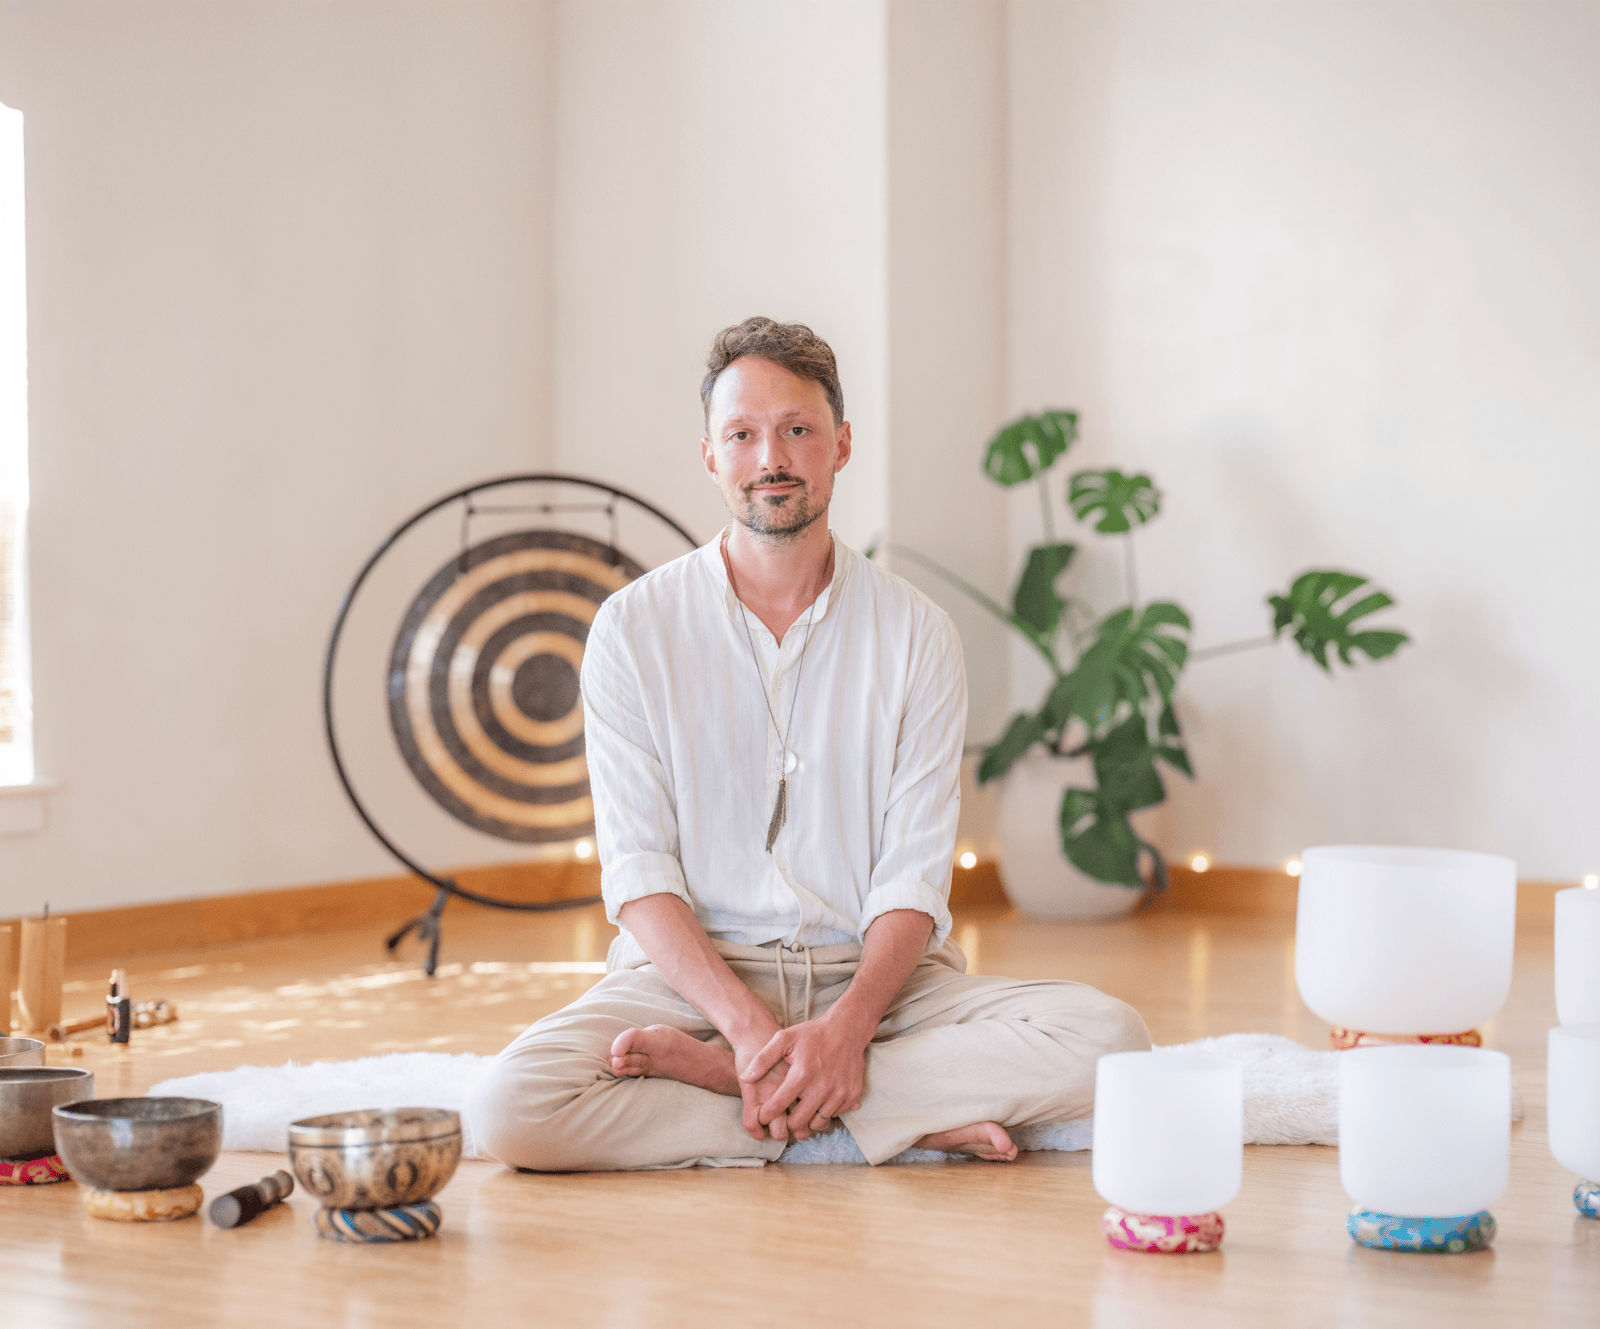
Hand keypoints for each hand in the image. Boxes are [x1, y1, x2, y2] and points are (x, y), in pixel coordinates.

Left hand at [738, 1010, 869, 1141]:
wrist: (847, 1029)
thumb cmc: (812, 1034)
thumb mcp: (784, 1038)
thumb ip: (762, 1058)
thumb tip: (745, 1077)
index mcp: (802, 1074)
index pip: (778, 1106)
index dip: (767, 1114)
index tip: (763, 1115)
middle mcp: (822, 1086)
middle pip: (798, 1122)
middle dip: (787, 1122)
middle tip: (784, 1115)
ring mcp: (839, 1093)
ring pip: (818, 1123)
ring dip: (808, 1119)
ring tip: (802, 1108)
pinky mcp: (852, 1095)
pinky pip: (834, 1116)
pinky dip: (825, 1112)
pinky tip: (819, 1100)